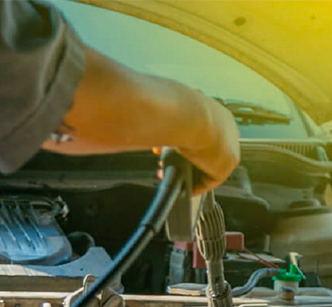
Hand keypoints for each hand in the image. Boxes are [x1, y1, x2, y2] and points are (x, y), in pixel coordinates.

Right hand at [44, 47, 239, 195]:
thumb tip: (104, 97)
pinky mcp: (226, 163)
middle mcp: (220, 123)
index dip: (176, 143)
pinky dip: (194, 184)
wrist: (180, 113)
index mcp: (205, 106)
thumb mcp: (149, 100)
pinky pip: (210, 179)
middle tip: (163, 165)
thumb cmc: (163, 103)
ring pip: (204, 164)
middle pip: (200, 150)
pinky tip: (181, 186)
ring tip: (167, 174)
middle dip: (181, 159)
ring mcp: (227, 143)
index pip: (194, 130)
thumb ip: (135, 103)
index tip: (161, 149)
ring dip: (185, 171)